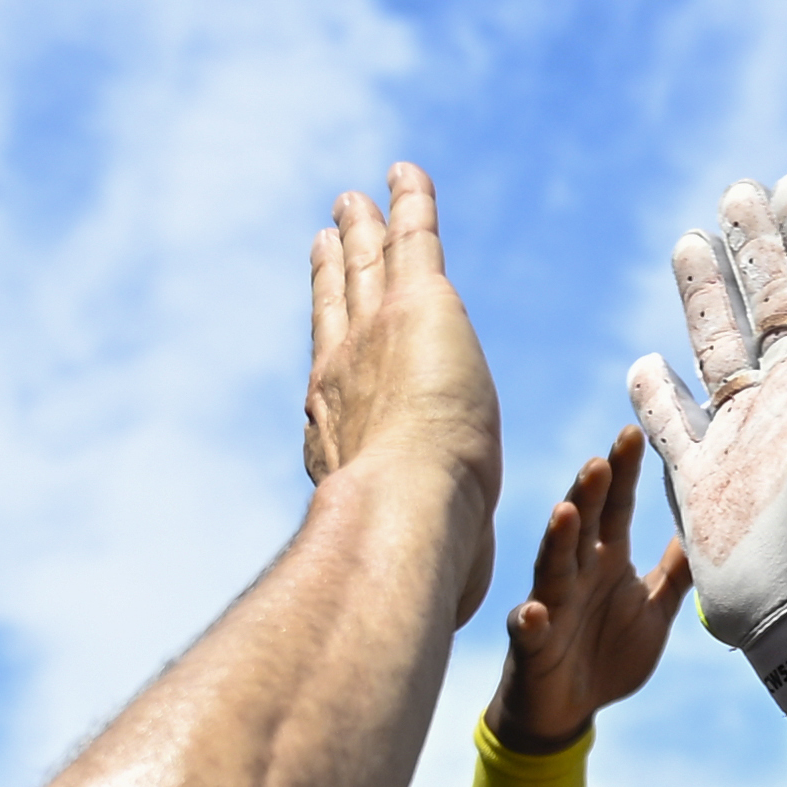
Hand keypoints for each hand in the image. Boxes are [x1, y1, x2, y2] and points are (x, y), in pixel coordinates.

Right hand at [305, 162, 502, 625]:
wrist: (401, 524)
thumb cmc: (410, 567)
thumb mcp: (427, 565)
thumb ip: (442, 571)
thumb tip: (457, 613)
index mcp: (341, 436)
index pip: (338, 379)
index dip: (335, 346)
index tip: (329, 328)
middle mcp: (342, 378)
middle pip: (338, 309)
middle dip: (335, 270)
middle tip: (331, 231)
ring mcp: (375, 337)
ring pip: (369, 267)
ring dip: (366, 228)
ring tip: (358, 196)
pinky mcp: (420, 307)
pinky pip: (415, 240)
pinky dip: (409, 203)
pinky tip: (404, 173)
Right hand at [493, 427, 691, 752]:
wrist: (568, 710)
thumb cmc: (609, 654)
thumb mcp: (654, 611)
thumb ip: (674, 573)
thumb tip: (705, 531)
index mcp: (607, 561)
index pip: (617, 508)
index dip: (624, 474)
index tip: (633, 433)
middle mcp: (576, 574)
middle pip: (583, 525)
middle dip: (590, 494)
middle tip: (601, 461)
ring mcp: (550, 606)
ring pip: (552, 567)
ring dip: (558, 540)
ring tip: (565, 512)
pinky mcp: (532, 644)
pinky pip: (528, 630)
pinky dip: (529, 620)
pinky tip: (532, 612)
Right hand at [627, 173, 786, 704]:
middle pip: (772, 304)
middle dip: (757, 247)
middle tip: (740, 192)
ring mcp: (748, 437)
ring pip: (719, 350)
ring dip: (705, 298)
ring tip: (690, 243)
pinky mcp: (705, 483)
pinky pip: (675, 429)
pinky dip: (657, 397)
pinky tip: (644, 364)